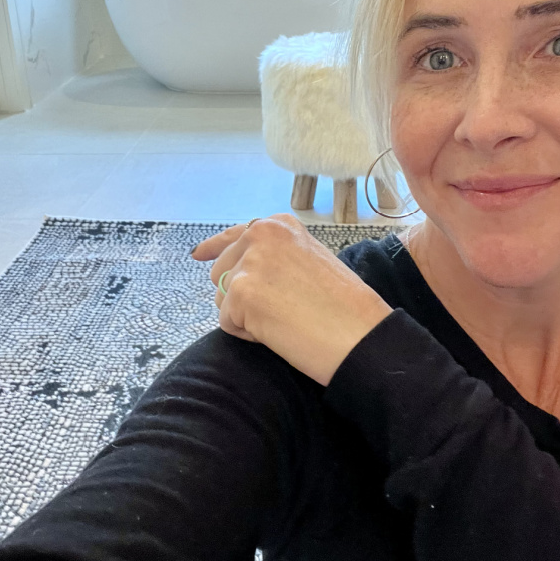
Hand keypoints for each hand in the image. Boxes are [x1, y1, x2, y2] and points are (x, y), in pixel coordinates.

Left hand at [190, 214, 394, 385]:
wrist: (361, 335)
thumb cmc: (344, 307)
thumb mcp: (309, 261)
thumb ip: (275, 256)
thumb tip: (236, 267)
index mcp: (280, 225)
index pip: (233, 236)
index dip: (215, 249)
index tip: (198, 255)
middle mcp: (261, 234)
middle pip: (221, 272)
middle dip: (241, 296)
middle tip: (283, 310)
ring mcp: (250, 262)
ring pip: (222, 299)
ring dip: (245, 316)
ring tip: (285, 319)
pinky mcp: (242, 292)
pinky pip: (227, 323)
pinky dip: (248, 335)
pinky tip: (278, 332)